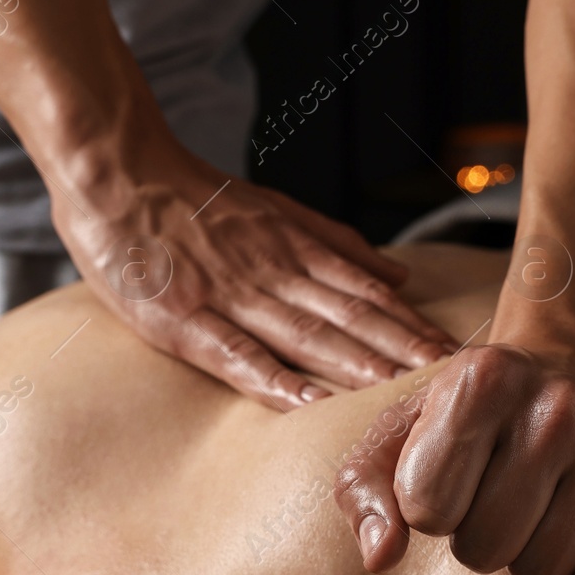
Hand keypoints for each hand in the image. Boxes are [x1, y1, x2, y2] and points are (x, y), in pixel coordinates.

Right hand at [56, 142, 453, 410]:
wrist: (115, 168)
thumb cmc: (189, 195)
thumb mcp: (273, 207)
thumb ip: (336, 242)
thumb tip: (400, 276)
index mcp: (295, 246)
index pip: (369, 293)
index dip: (415, 327)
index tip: (459, 357)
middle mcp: (273, 270)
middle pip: (352, 318)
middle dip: (405, 354)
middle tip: (455, 386)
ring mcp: (228, 295)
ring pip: (308, 336)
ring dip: (361, 369)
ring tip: (405, 397)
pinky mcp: (182, 319)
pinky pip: (236, 355)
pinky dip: (275, 381)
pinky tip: (311, 407)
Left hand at [333, 339, 574, 574]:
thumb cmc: (472, 412)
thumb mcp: (402, 433)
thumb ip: (365, 491)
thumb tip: (380, 557)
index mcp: (483, 379)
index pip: (425, 510)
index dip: (428, 509)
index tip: (448, 477)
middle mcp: (559, 405)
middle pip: (485, 550)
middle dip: (477, 539)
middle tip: (494, 498)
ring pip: (544, 569)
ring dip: (527, 557)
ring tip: (535, 507)